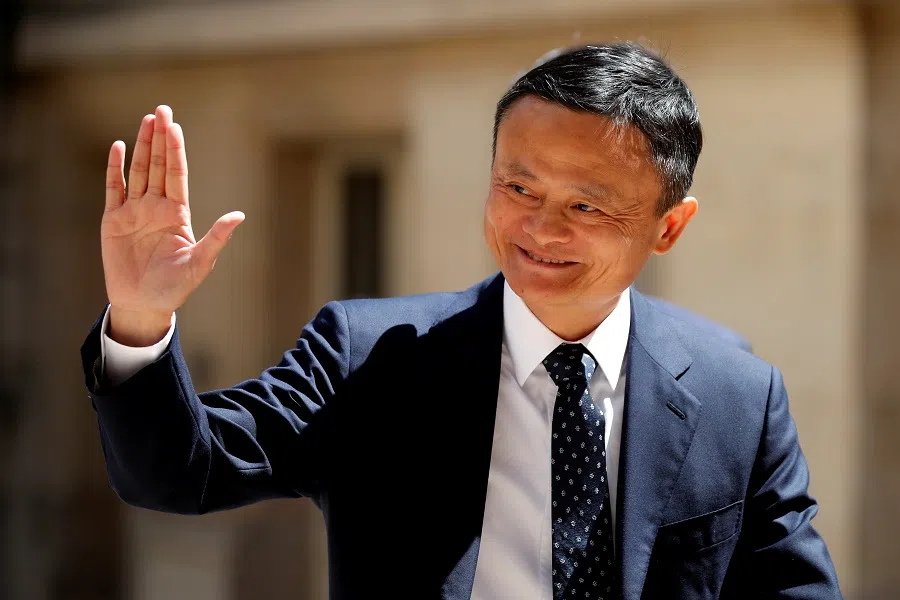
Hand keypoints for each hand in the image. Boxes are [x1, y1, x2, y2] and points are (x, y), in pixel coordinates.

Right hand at [102, 105, 243, 345]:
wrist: (144, 304)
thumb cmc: (175, 286)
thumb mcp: (199, 262)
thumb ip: (217, 238)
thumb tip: (239, 215)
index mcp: (177, 214)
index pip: (177, 174)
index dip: (176, 150)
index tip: (175, 126)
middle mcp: (156, 207)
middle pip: (159, 166)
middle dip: (160, 138)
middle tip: (161, 110)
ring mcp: (134, 212)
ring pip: (138, 171)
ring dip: (142, 146)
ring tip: (145, 121)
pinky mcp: (113, 221)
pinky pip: (114, 189)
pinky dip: (115, 169)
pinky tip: (118, 148)